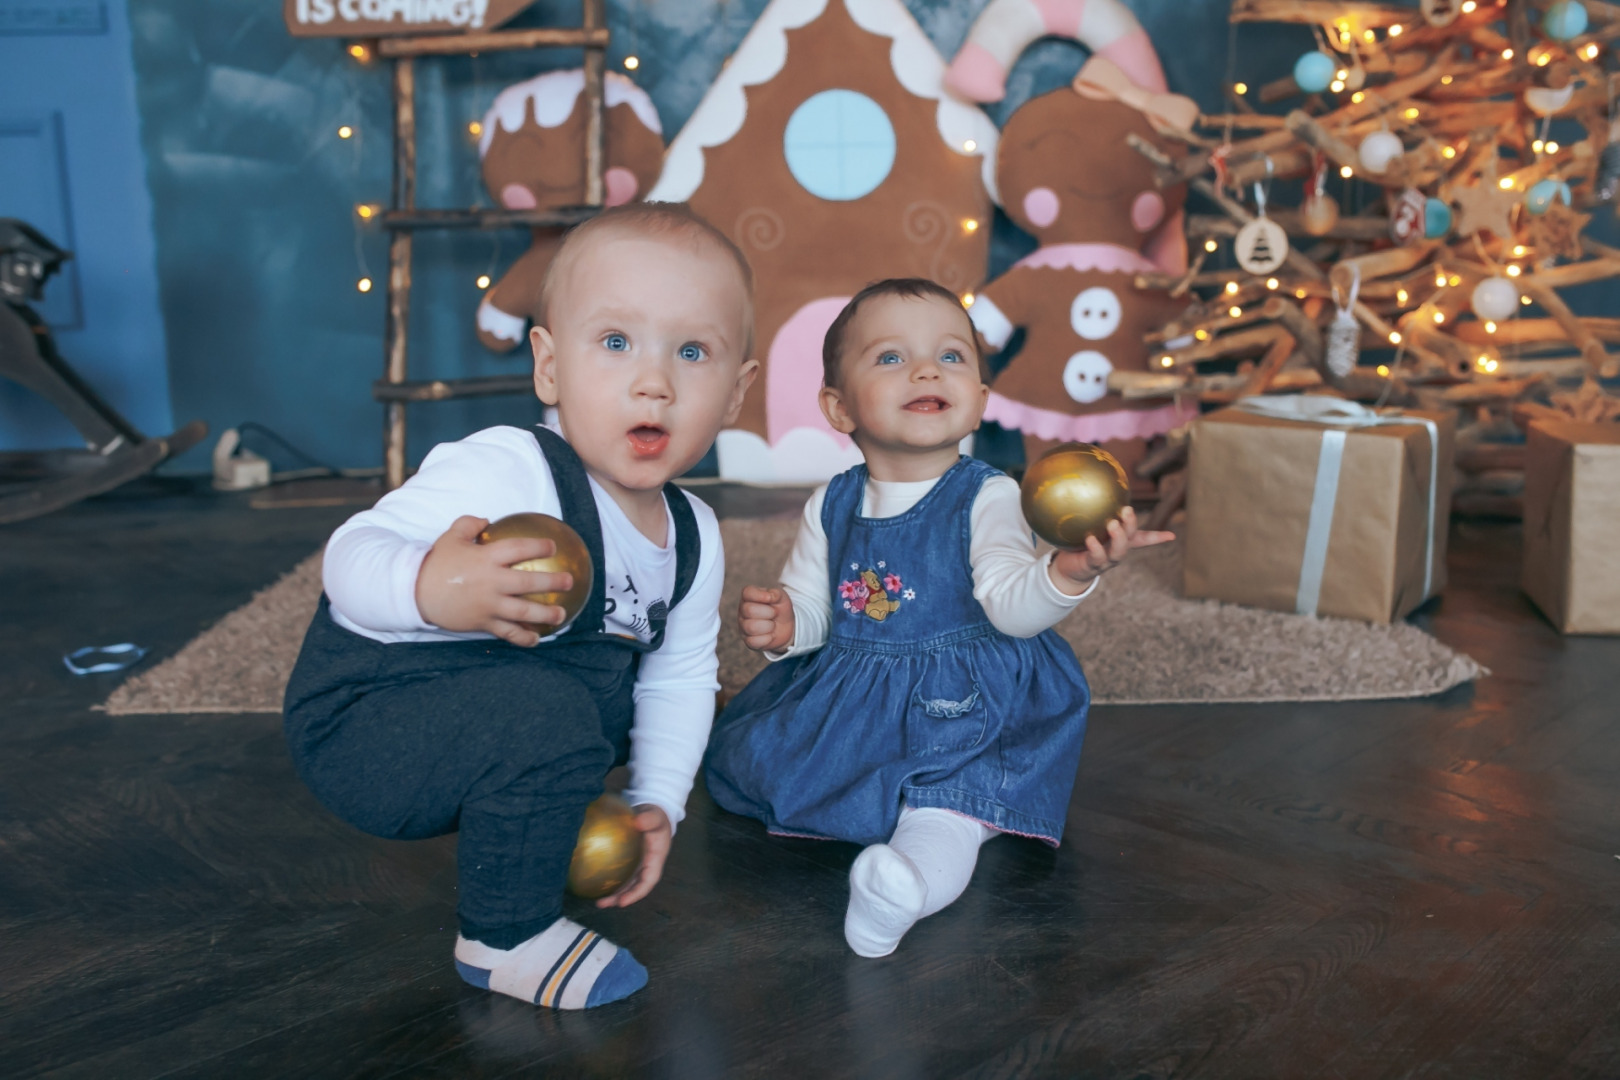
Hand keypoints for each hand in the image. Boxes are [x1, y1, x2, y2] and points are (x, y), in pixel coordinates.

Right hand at [414, 515, 574, 646]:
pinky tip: (537, 639)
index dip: (538, 546)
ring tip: (561, 614)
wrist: (415, 592)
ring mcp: (489, 605)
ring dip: (545, 613)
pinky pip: (507, 633)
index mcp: (485, 559)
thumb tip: (486, 519)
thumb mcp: (449, 537)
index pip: (518, 549)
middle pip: (528, 583)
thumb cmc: (437, 563)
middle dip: (552, 582)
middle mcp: (491, 583)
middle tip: (569, 581)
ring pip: (523, 612)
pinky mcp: (483, 623)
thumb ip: (469, 524)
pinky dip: (523, 637)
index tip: (552, 546)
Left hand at [595, 804, 671, 907]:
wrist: (652, 810)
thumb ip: (649, 819)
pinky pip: (616, 871)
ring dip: (612, 893)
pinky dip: (607, 879)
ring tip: (597, 901)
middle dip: (620, 898)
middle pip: (633, 887)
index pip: (648, 881)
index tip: (623, 901)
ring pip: (624, 882)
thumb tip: (638, 821)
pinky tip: (592, 882)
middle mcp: (645, 866)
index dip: (636, 893)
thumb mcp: (655, 816)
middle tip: (602, 903)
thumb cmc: (656, 816)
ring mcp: (635, 864)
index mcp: (655, 859)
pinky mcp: (625, 859)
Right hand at [738, 584, 794, 652]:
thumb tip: (769, 596)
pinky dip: (767, 639)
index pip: (747, 592)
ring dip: (769, 626)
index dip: (760, 596)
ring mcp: (743, 626)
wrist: (786, 627)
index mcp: (749, 597)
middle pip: (749, 610)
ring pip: (751, 627)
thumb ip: (776, 593)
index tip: (770, 599)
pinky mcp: (748, 641)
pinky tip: (770, 635)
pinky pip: (754, 641)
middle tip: (774, 614)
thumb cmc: (780, 609)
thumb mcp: (781, 598)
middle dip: (769, 612)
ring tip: (772, 624)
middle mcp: (743, 611)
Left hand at [1049, 507, 1173, 591]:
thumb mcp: (1085, 526)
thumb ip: (1088, 510)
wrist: (1066, 571)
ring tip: (1113, 524)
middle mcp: (1116, 550)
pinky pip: (1096, 557)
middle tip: (1127, 510)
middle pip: (1130, 538)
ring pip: (1118, 551)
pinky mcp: (1093, 566)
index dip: (1157, 537)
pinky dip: (1095, 548)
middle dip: (1131, 524)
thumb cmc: (1077, 544)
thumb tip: (1083, 483)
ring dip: (1118, 538)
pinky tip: (1090, 538)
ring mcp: (1106, 560)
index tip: (1172, 536)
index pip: (1141, 537)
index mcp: (1119, 541)